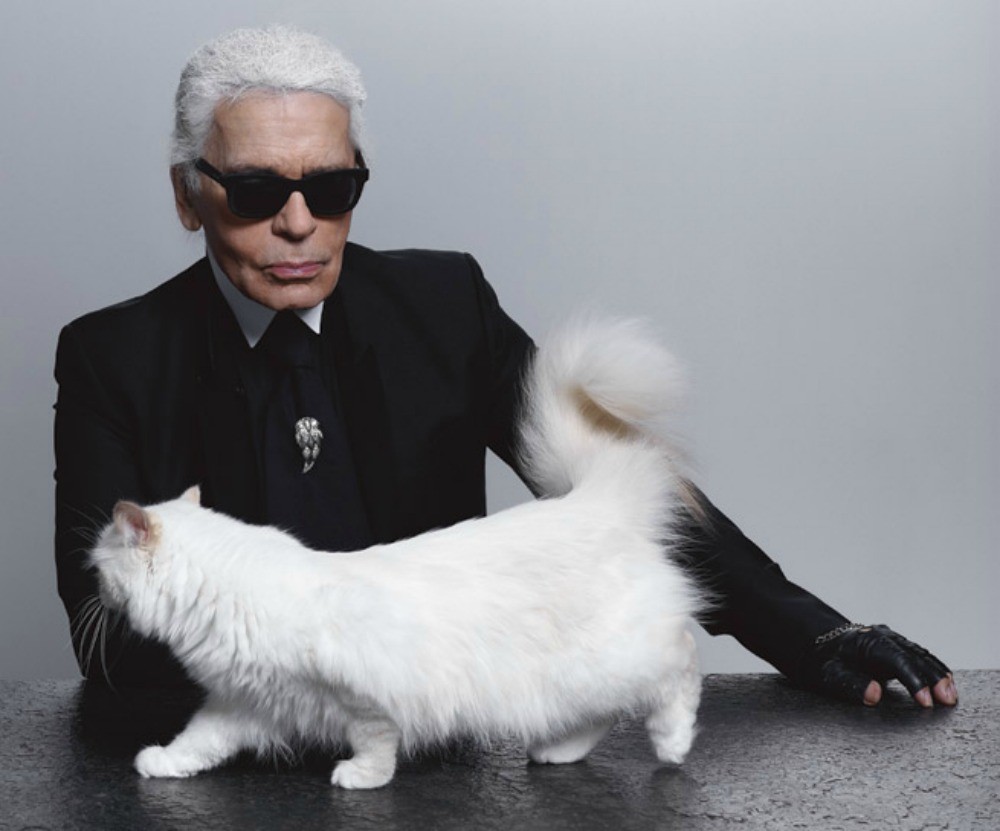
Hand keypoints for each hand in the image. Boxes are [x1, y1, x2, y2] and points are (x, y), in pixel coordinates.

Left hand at [803, 624, 956, 707]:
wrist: (820, 642)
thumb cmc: (825, 661)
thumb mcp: (830, 675)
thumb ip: (852, 684)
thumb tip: (875, 695)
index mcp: (868, 642)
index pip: (898, 660)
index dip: (914, 681)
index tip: (926, 701)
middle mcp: (884, 636)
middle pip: (915, 656)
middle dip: (933, 678)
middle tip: (947, 701)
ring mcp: (892, 639)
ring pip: (921, 654)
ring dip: (938, 674)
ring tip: (951, 696)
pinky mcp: (897, 645)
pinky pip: (919, 656)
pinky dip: (934, 668)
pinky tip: (946, 683)